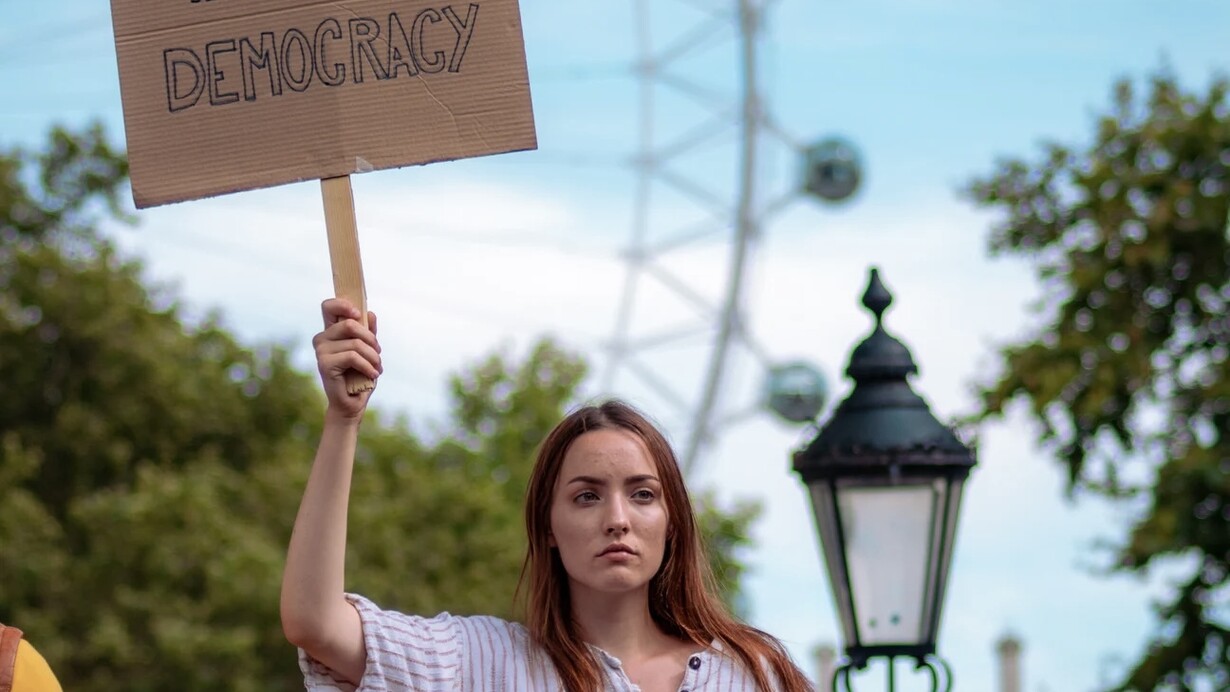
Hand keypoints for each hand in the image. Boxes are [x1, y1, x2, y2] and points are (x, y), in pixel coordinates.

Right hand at [313, 298, 381, 421]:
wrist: (352, 403)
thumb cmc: (360, 376)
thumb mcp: (368, 350)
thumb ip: (368, 332)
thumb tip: (370, 313)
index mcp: (331, 332)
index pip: (329, 307)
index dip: (343, 305)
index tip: (358, 314)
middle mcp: (322, 339)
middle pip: (350, 324)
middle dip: (371, 339)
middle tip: (378, 353)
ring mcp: (321, 351)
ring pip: (355, 343)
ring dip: (373, 356)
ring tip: (377, 368)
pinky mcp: (324, 364)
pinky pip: (353, 357)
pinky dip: (368, 366)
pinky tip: (373, 375)